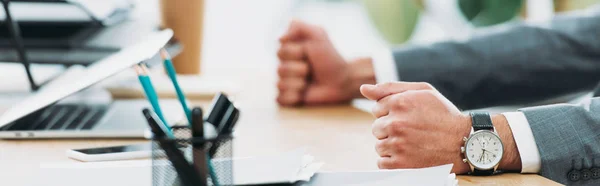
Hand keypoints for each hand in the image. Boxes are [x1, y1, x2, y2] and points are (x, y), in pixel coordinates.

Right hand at [276, 20, 374, 105]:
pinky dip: (293, 97)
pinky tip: (303, 95)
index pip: (281, 52)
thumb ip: (298, 27)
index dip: (296, 53)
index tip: (308, 53)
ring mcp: (285, 83)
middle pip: (280, 70)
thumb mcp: (318, 35)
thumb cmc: (330, 58)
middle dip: (299, 70)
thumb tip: (279, 39)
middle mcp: (284, 67)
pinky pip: (280, 99)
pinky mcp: (288, 98)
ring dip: (299, 84)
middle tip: (310, 70)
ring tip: (309, 83)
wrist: (342, 80)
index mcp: (288, 51)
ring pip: (280, 85)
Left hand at [360, 82, 522, 173]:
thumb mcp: (422, 92)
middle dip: (390, 128)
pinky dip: (392, 161)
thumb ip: (390, 88)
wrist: (464, 142)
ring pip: (379, 145)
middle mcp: (396, 123)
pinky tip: (409, 155)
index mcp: (400, 102)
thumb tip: (363, 88)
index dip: (392, 112)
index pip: (377, 108)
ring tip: (413, 143)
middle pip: (376, 127)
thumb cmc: (443, 114)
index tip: (409, 117)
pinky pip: (381, 162)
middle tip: (412, 131)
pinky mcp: (400, 164)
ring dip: (392, 145)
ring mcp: (397, 144)